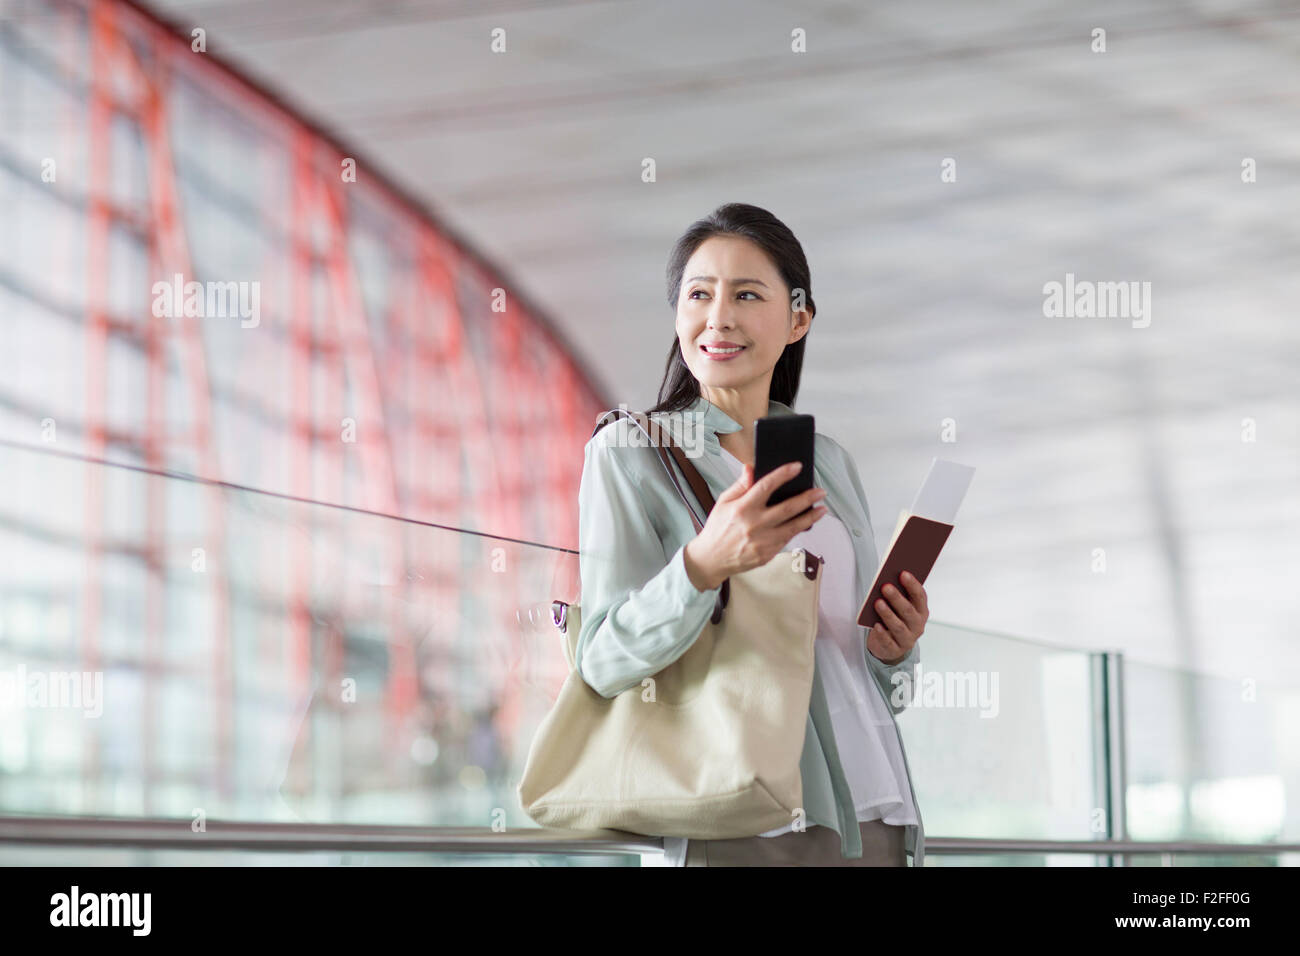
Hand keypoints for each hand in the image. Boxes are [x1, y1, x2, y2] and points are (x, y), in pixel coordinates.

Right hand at [683, 461, 827, 590]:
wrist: (712, 559)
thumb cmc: (718, 528)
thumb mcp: (723, 502)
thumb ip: (740, 485)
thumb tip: (751, 468)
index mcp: (742, 508)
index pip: (766, 486)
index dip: (783, 474)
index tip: (797, 467)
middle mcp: (754, 525)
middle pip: (787, 508)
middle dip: (807, 498)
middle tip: (820, 491)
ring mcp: (762, 542)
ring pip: (793, 527)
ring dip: (810, 516)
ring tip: (822, 508)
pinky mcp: (767, 554)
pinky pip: (787, 539)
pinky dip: (798, 530)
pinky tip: (806, 523)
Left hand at [867, 571, 927, 665]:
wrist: (890, 647)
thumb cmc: (895, 620)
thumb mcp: (899, 608)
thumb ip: (898, 595)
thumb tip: (887, 579)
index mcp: (921, 612)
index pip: (920, 597)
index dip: (912, 585)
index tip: (903, 573)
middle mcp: (917, 626)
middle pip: (908, 611)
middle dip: (897, 598)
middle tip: (885, 586)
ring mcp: (907, 639)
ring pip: (899, 626)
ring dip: (888, 614)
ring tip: (877, 602)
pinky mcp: (895, 650)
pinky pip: (888, 642)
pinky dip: (882, 633)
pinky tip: (875, 624)